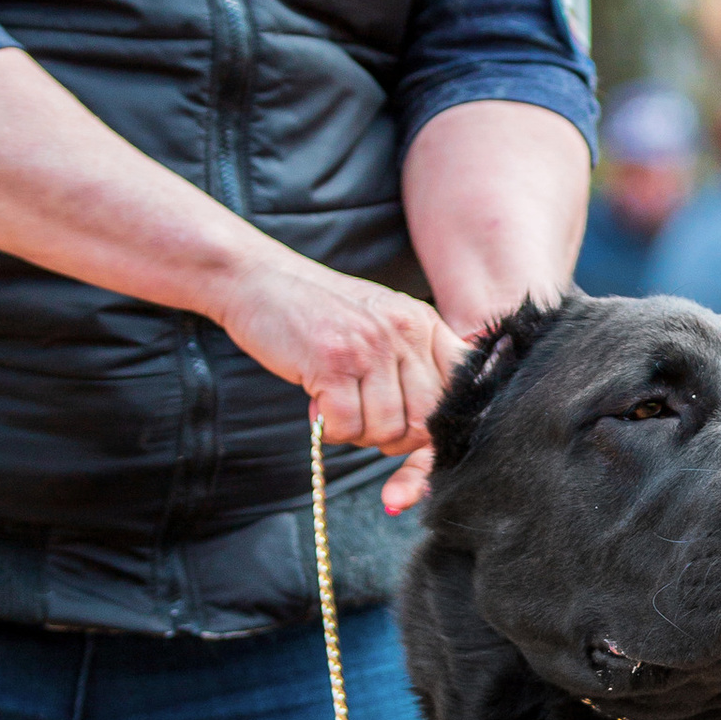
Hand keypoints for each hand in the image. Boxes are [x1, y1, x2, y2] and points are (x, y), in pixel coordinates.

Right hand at [218, 243, 465, 513]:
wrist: (259, 279)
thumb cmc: (318, 311)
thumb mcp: (382, 321)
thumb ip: (413, 360)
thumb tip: (430, 426)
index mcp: (423, 324)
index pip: (461, 390)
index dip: (442, 429)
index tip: (416, 440)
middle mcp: (405, 333)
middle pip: (424, 421)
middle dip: (394, 438)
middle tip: (363, 421)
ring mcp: (370, 347)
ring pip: (387, 430)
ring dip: (358, 434)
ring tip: (337, 409)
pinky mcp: (333, 363)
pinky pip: (347, 427)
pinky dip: (331, 430)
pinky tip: (318, 407)